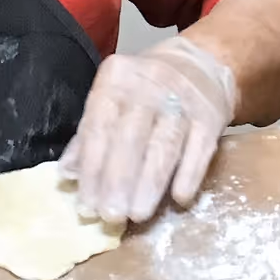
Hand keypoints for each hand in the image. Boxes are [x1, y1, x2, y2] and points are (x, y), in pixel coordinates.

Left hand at [61, 36, 235, 225]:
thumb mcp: (113, 99)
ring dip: (151, 182)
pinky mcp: (212, 115)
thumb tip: (67, 174)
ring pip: (165, 144)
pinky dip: (190, 174)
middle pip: (131, 135)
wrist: (199, 64)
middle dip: (119, 179)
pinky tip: (180, 198)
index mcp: (117, 79)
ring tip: (138, 215)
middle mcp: (150, 85)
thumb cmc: (145, 90)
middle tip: (111, 215)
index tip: (87, 205)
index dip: (92, 168)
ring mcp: (184, 99)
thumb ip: (90, 134)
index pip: (99, 126)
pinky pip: (201, 147)